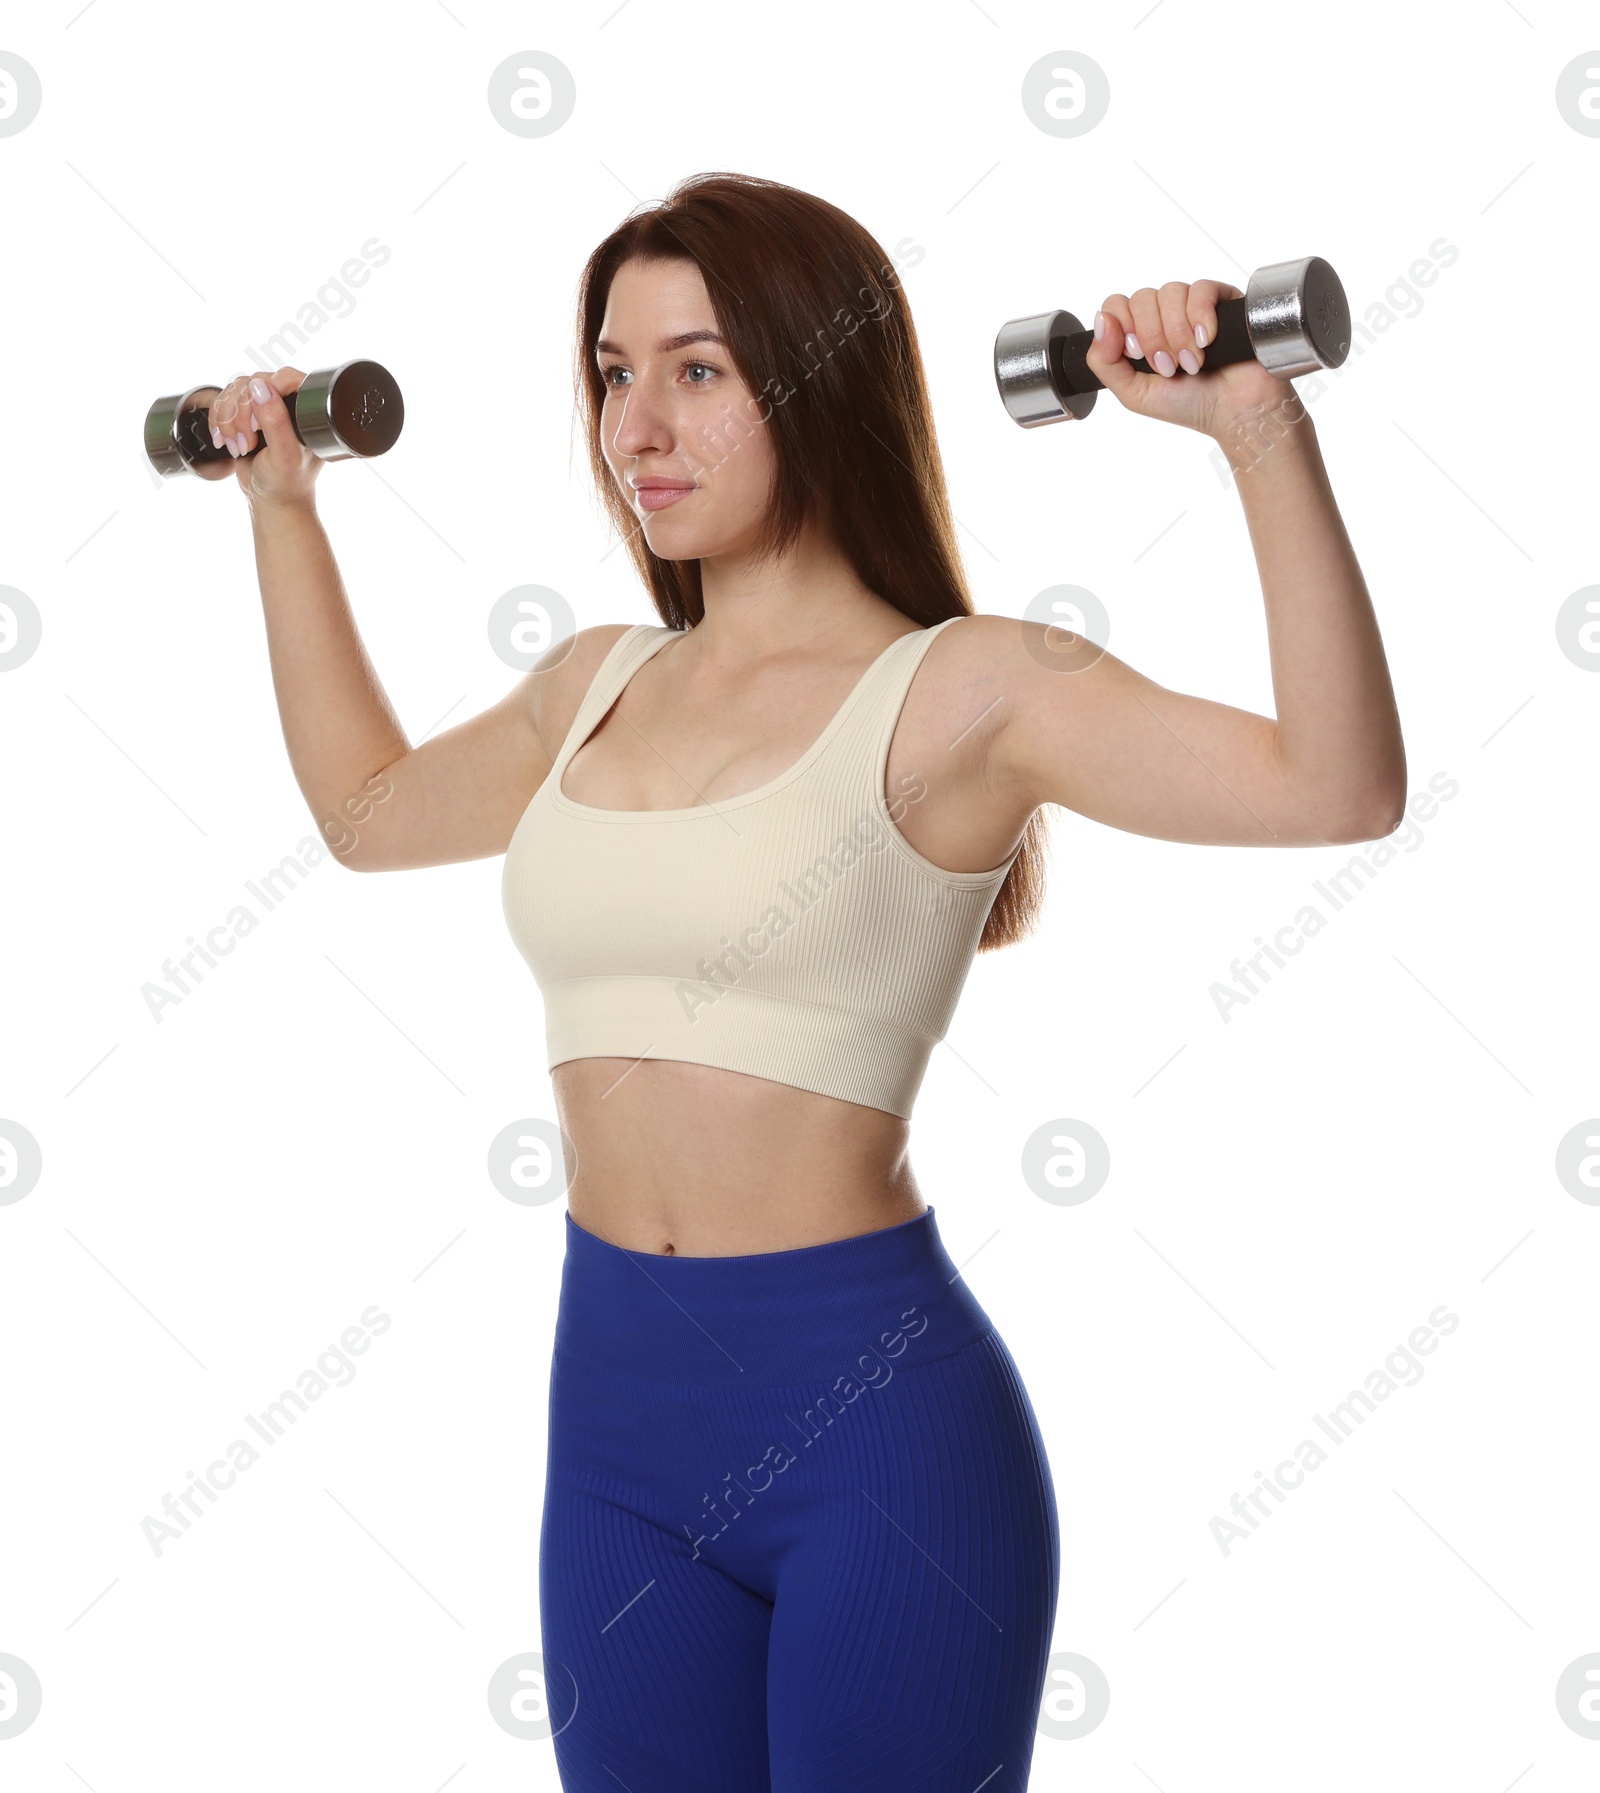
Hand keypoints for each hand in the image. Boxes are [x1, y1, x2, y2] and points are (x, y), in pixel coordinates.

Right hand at [206, 367, 321, 507]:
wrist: (272, 500)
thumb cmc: (286, 484)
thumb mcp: (284, 457)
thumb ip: (276, 423)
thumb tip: (260, 387)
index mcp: (309, 409)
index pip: (285, 377)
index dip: (264, 396)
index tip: (258, 425)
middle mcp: (288, 402)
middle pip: (252, 382)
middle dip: (241, 415)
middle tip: (246, 444)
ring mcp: (266, 406)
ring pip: (234, 390)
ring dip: (228, 420)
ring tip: (239, 448)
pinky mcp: (247, 414)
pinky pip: (223, 401)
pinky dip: (218, 421)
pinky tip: (225, 441)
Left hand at [1083, 281, 1298, 438]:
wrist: (1235, 412)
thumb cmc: (1189, 404)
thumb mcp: (1134, 394)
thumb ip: (1105, 363)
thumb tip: (1101, 320)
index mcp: (1140, 333)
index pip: (1116, 305)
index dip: (1123, 326)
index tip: (1138, 355)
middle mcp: (1164, 315)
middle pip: (1141, 298)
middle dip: (1153, 338)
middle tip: (1169, 367)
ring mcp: (1192, 305)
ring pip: (1170, 292)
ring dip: (1178, 333)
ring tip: (1192, 363)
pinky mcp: (1222, 299)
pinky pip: (1201, 289)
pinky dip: (1200, 317)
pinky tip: (1206, 340)